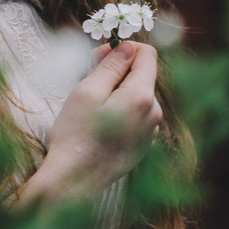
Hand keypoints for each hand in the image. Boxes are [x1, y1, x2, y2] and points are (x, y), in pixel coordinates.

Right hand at [42, 41, 161, 196]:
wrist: (74, 181)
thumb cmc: (76, 134)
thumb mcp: (88, 91)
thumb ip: (111, 66)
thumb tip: (128, 47)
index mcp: (143, 97)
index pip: (147, 55)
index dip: (122, 48)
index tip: (97, 56)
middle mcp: (154, 113)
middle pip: (142, 75)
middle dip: (117, 70)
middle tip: (87, 79)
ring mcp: (150, 131)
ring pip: (137, 95)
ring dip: (116, 91)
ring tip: (90, 105)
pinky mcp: (143, 145)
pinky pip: (135, 115)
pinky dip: (119, 110)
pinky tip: (98, 123)